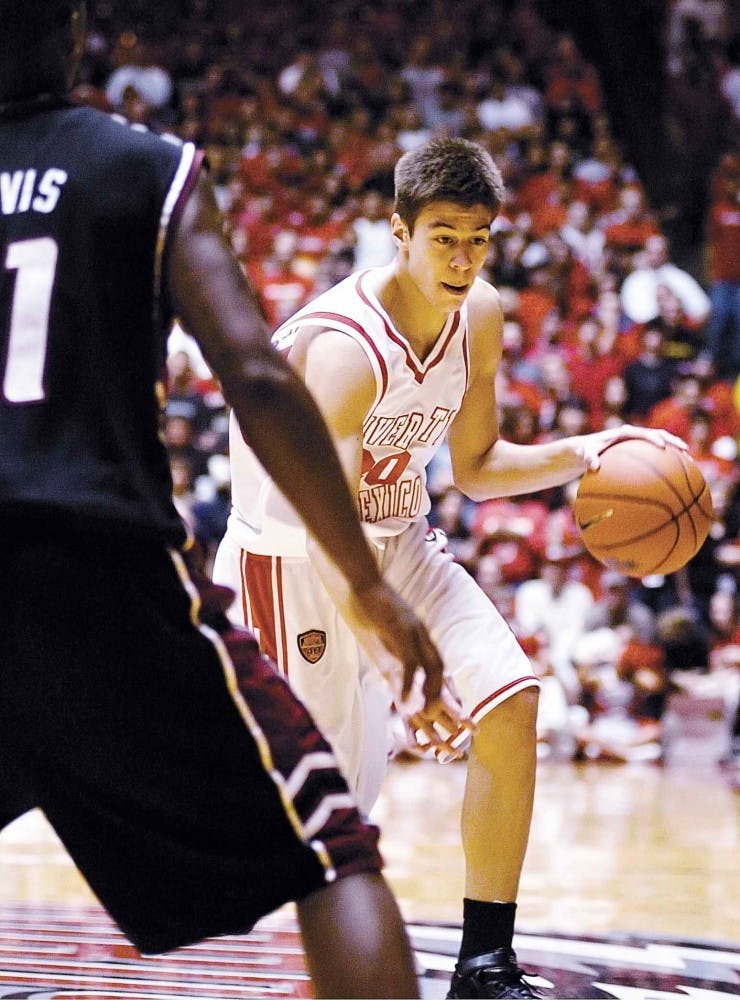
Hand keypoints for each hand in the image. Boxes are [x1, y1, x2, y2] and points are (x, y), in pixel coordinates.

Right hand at [345, 577, 446, 707]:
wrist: (360, 578)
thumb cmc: (367, 600)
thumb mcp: (383, 624)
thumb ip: (390, 641)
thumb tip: (389, 661)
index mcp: (417, 630)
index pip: (436, 659)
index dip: (440, 682)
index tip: (442, 703)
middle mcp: (419, 631)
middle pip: (439, 665)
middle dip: (441, 691)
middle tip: (439, 714)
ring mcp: (412, 631)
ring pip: (430, 667)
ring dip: (431, 692)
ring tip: (427, 713)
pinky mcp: (401, 632)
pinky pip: (410, 663)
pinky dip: (411, 684)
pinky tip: (406, 701)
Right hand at [400, 680, 475, 760]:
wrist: (400, 669)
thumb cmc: (426, 672)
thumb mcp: (444, 676)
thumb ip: (454, 694)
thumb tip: (462, 710)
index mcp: (440, 697)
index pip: (460, 716)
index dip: (470, 725)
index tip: (476, 730)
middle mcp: (428, 710)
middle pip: (451, 729)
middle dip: (458, 731)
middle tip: (463, 733)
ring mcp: (416, 718)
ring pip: (435, 741)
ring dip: (448, 749)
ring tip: (457, 753)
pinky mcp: (405, 722)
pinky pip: (413, 743)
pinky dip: (422, 748)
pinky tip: (429, 746)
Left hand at [572, 424, 687, 472]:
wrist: (586, 449)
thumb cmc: (586, 451)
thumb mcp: (585, 454)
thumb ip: (588, 458)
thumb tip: (593, 467)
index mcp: (623, 433)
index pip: (641, 433)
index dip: (653, 438)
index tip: (662, 446)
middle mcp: (634, 434)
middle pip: (658, 434)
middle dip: (672, 441)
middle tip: (684, 449)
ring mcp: (638, 442)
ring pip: (662, 443)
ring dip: (675, 450)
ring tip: (690, 461)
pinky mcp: (640, 450)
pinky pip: (657, 456)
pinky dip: (667, 463)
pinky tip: (677, 476)